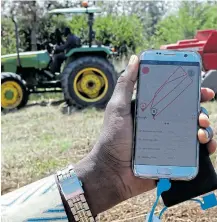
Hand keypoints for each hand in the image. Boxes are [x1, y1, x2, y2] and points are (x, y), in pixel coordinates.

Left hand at [74, 55, 215, 215]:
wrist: (112, 171)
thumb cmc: (113, 138)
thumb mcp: (118, 108)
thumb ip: (126, 84)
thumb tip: (135, 59)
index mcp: (152, 110)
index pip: (175, 97)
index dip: (191, 93)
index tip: (203, 91)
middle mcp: (162, 123)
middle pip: (189, 113)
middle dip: (201, 111)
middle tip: (202, 114)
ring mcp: (168, 140)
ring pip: (194, 131)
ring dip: (205, 129)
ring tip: (202, 133)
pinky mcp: (172, 156)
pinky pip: (194, 151)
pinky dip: (205, 148)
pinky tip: (207, 147)